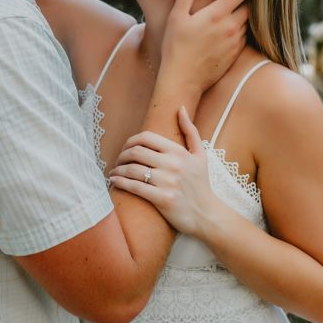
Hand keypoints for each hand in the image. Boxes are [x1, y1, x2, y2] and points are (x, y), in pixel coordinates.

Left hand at [109, 106, 223, 236]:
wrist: (207, 214)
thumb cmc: (201, 184)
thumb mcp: (201, 155)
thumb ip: (191, 131)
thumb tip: (181, 108)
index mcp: (179, 152)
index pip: (146, 137)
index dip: (130, 141)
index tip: (126, 148)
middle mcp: (173, 164)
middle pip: (136, 152)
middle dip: (122, 155)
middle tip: (118, 161)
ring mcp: (168, 182)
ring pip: (132, 169)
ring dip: (118, 169)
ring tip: (114, 172)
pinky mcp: (162, 199)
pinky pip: (134, 187)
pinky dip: (120, 182)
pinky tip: (114, 181)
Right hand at [161, 0, 251, 92]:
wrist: (183, 80)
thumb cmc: (176, 48)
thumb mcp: (176, 17)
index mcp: (217, 14)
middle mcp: (231, 27)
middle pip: (250, 6)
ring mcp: (236, 41)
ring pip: (248, 21)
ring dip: (246, 14)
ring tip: (242, 7)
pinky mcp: (236, 54)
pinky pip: (245, 36)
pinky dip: (242, 29)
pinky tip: (234, 27)